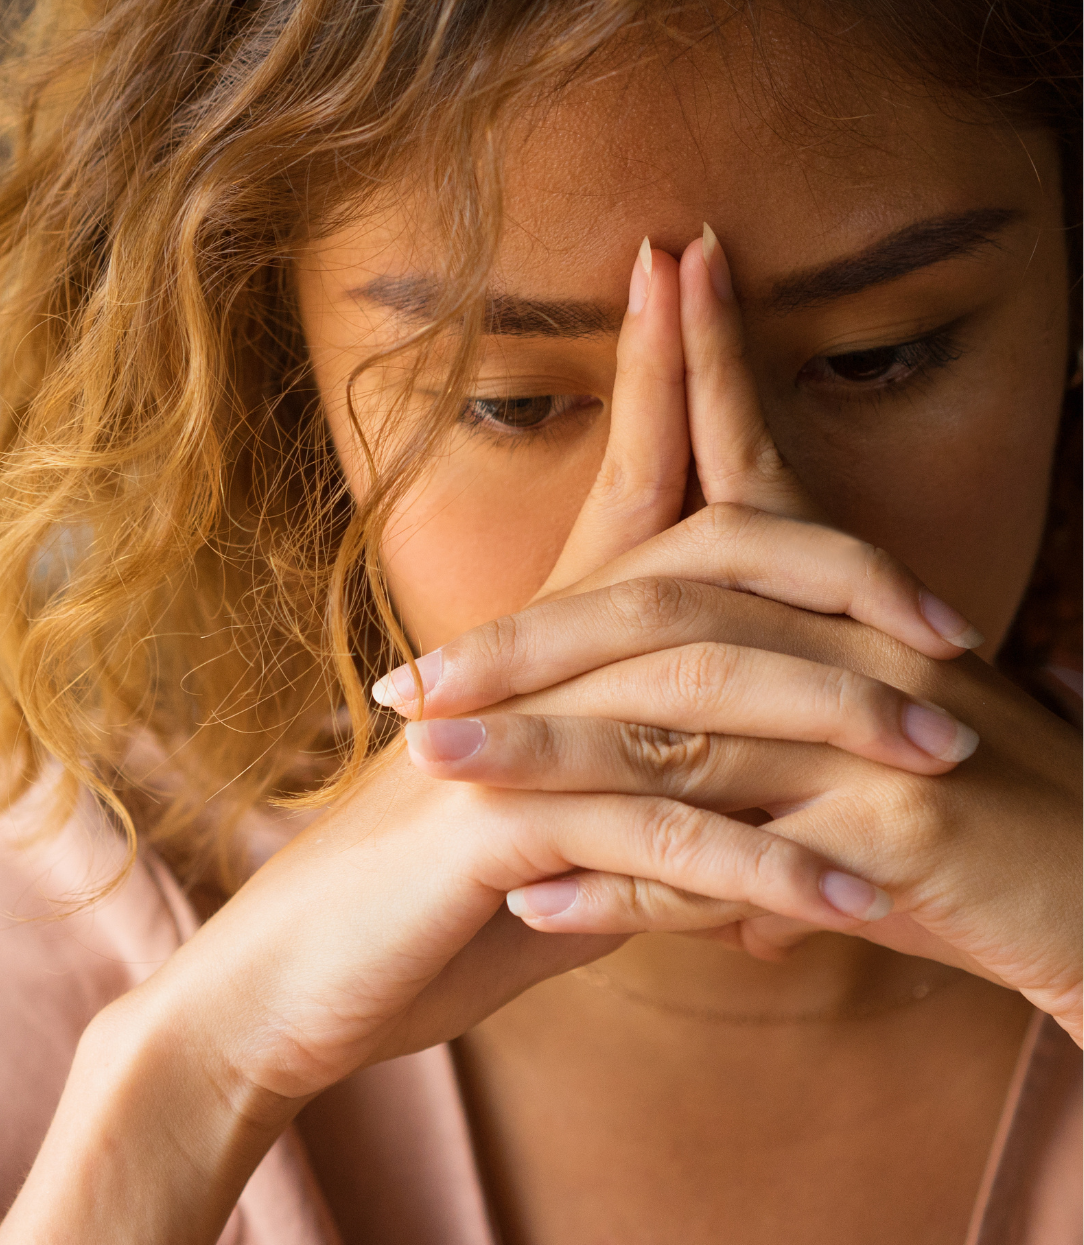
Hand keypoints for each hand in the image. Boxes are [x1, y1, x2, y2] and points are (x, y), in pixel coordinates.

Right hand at [153, 239, 994, 1121]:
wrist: (287, 983)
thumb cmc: (425, 901)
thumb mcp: (551, 825)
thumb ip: (641, 787)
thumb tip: (743, 791)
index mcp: (540, 642)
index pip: (626, 479)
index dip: (666, 366)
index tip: (696, 260)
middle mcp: (526, 664)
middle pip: (696, 565)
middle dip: (831, 569)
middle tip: (957, 622)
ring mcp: (508, 737)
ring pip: (698, 694)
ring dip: (836, 726)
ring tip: (947, 760)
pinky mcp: (495, 830)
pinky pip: (662, 840)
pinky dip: (767, 875)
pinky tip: (855, 906)